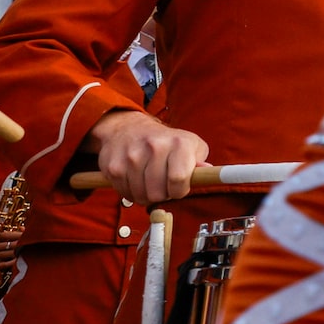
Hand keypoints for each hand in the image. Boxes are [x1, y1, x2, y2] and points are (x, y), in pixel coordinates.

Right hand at [85, 110, 206, 205]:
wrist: (128, 128)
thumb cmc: (166, 142)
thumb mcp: (191, 146)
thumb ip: (200, 163)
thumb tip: (209, 174)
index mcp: (179, 143)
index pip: (179, 179)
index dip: (180, 190)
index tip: (179, 187)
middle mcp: (155, 147)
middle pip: (159, 193)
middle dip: (163, 195)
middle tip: (163, 185)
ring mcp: (132, 157)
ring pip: (141, 196)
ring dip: (147, 195)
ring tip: (150, 182)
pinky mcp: (114, 167)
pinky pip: (125, 193)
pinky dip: (131, 193)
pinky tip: (136, 180)